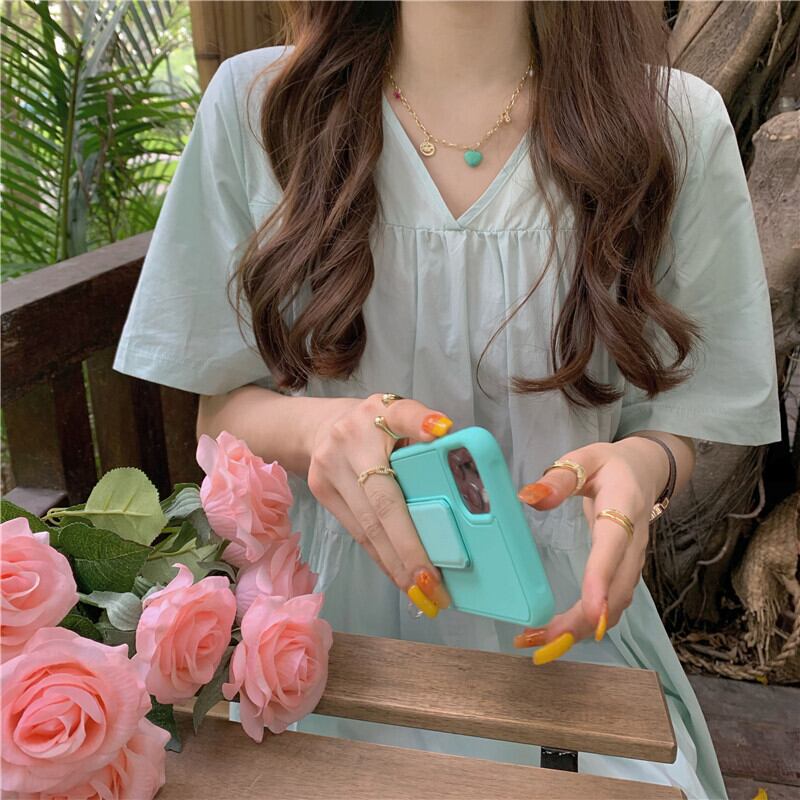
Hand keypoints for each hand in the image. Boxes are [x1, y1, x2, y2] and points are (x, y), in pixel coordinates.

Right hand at [306, 393, 453, 615]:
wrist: (318, 429)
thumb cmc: (374, 427)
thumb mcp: (401, 415)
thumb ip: (425, 435)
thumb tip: (458, 462)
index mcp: (380, 412)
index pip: (404, 414)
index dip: (421, 424)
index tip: (442, 431)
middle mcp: (350, 439)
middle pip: (384, 499)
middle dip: (411, 546)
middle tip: (435, 583)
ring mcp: (330, 468)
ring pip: (368, 525)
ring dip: (397, 564)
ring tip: (423, 594)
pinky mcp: (322, 491)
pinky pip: (357, 532)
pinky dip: (382, 558)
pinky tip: (400, 579)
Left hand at [515, 438, 668, 663]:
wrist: (645, 471)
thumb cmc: (609, 465)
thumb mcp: (585, 458)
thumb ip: (560, 477)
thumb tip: (530, 497)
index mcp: (624, 507)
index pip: (613, 546)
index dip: (602, 579)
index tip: (591, 611)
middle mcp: (634, 541)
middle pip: (617, 589)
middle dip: (584, 619)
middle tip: (544, 638)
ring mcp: (633, 560)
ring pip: (616, 604)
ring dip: (582, 628)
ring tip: (542, 642)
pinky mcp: (626, 572)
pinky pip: (612, 604)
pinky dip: (588, 623)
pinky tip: (559, 634)